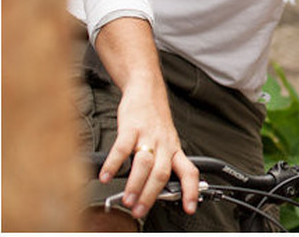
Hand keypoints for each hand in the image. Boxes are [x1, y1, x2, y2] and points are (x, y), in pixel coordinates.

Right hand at [101, 81, 199, 218]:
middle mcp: (164, 144)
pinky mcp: (131, 127)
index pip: (190, 171)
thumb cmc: (155, 119)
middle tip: (141, 210)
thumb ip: (163, 163)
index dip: (192, 190)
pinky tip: (106, 176)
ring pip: (145, 163)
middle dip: (152, 195)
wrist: (147, 89)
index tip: (191, 207)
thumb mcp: (166, 142)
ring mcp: (148, 135)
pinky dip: (114, 164)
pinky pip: (122, 148)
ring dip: (136, 184)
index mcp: (174, 150)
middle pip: (162, 173)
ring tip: (128, 200)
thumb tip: (153, 190)